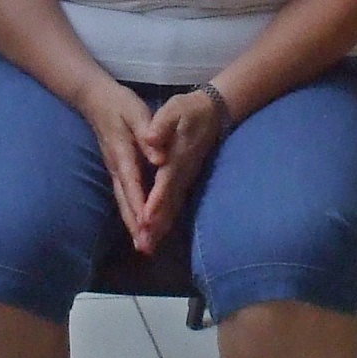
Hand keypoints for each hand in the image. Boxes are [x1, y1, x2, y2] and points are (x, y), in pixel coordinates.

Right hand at [77, 81, 161, 250]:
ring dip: (132, 225)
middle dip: (135, 224)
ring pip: (123, 203)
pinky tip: (138, 229)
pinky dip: (130, 216)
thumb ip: (148, 133)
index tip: (147, 223)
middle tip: (145, 246)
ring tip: (142, 246)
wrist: (96, 99)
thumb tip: (159, 157)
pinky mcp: (117, 173)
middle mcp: (117, 167)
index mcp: (123, 153)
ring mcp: (114, 172)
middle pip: (125, 200)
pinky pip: (124, 198)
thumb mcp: (136, 112)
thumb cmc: (120, 104)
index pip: (132, 182)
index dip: (139, 203)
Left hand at [133, 88, 228, 243]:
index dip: (155, 200)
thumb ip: (162, 125)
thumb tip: (151, 139)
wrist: (213, 113)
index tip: (145, 218)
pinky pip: (174, 206)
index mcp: (176, 158)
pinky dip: (165, 221)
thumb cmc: (189, 110)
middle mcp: (181, 174)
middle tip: (143, 246)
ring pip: (171, 208)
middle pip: (167, 203)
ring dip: (160, 228)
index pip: (164, 182)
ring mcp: (184, 180)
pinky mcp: (184, 182)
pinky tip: (157, 234)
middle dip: (155, 225)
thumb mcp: (175, 110)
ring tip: (147, 248)